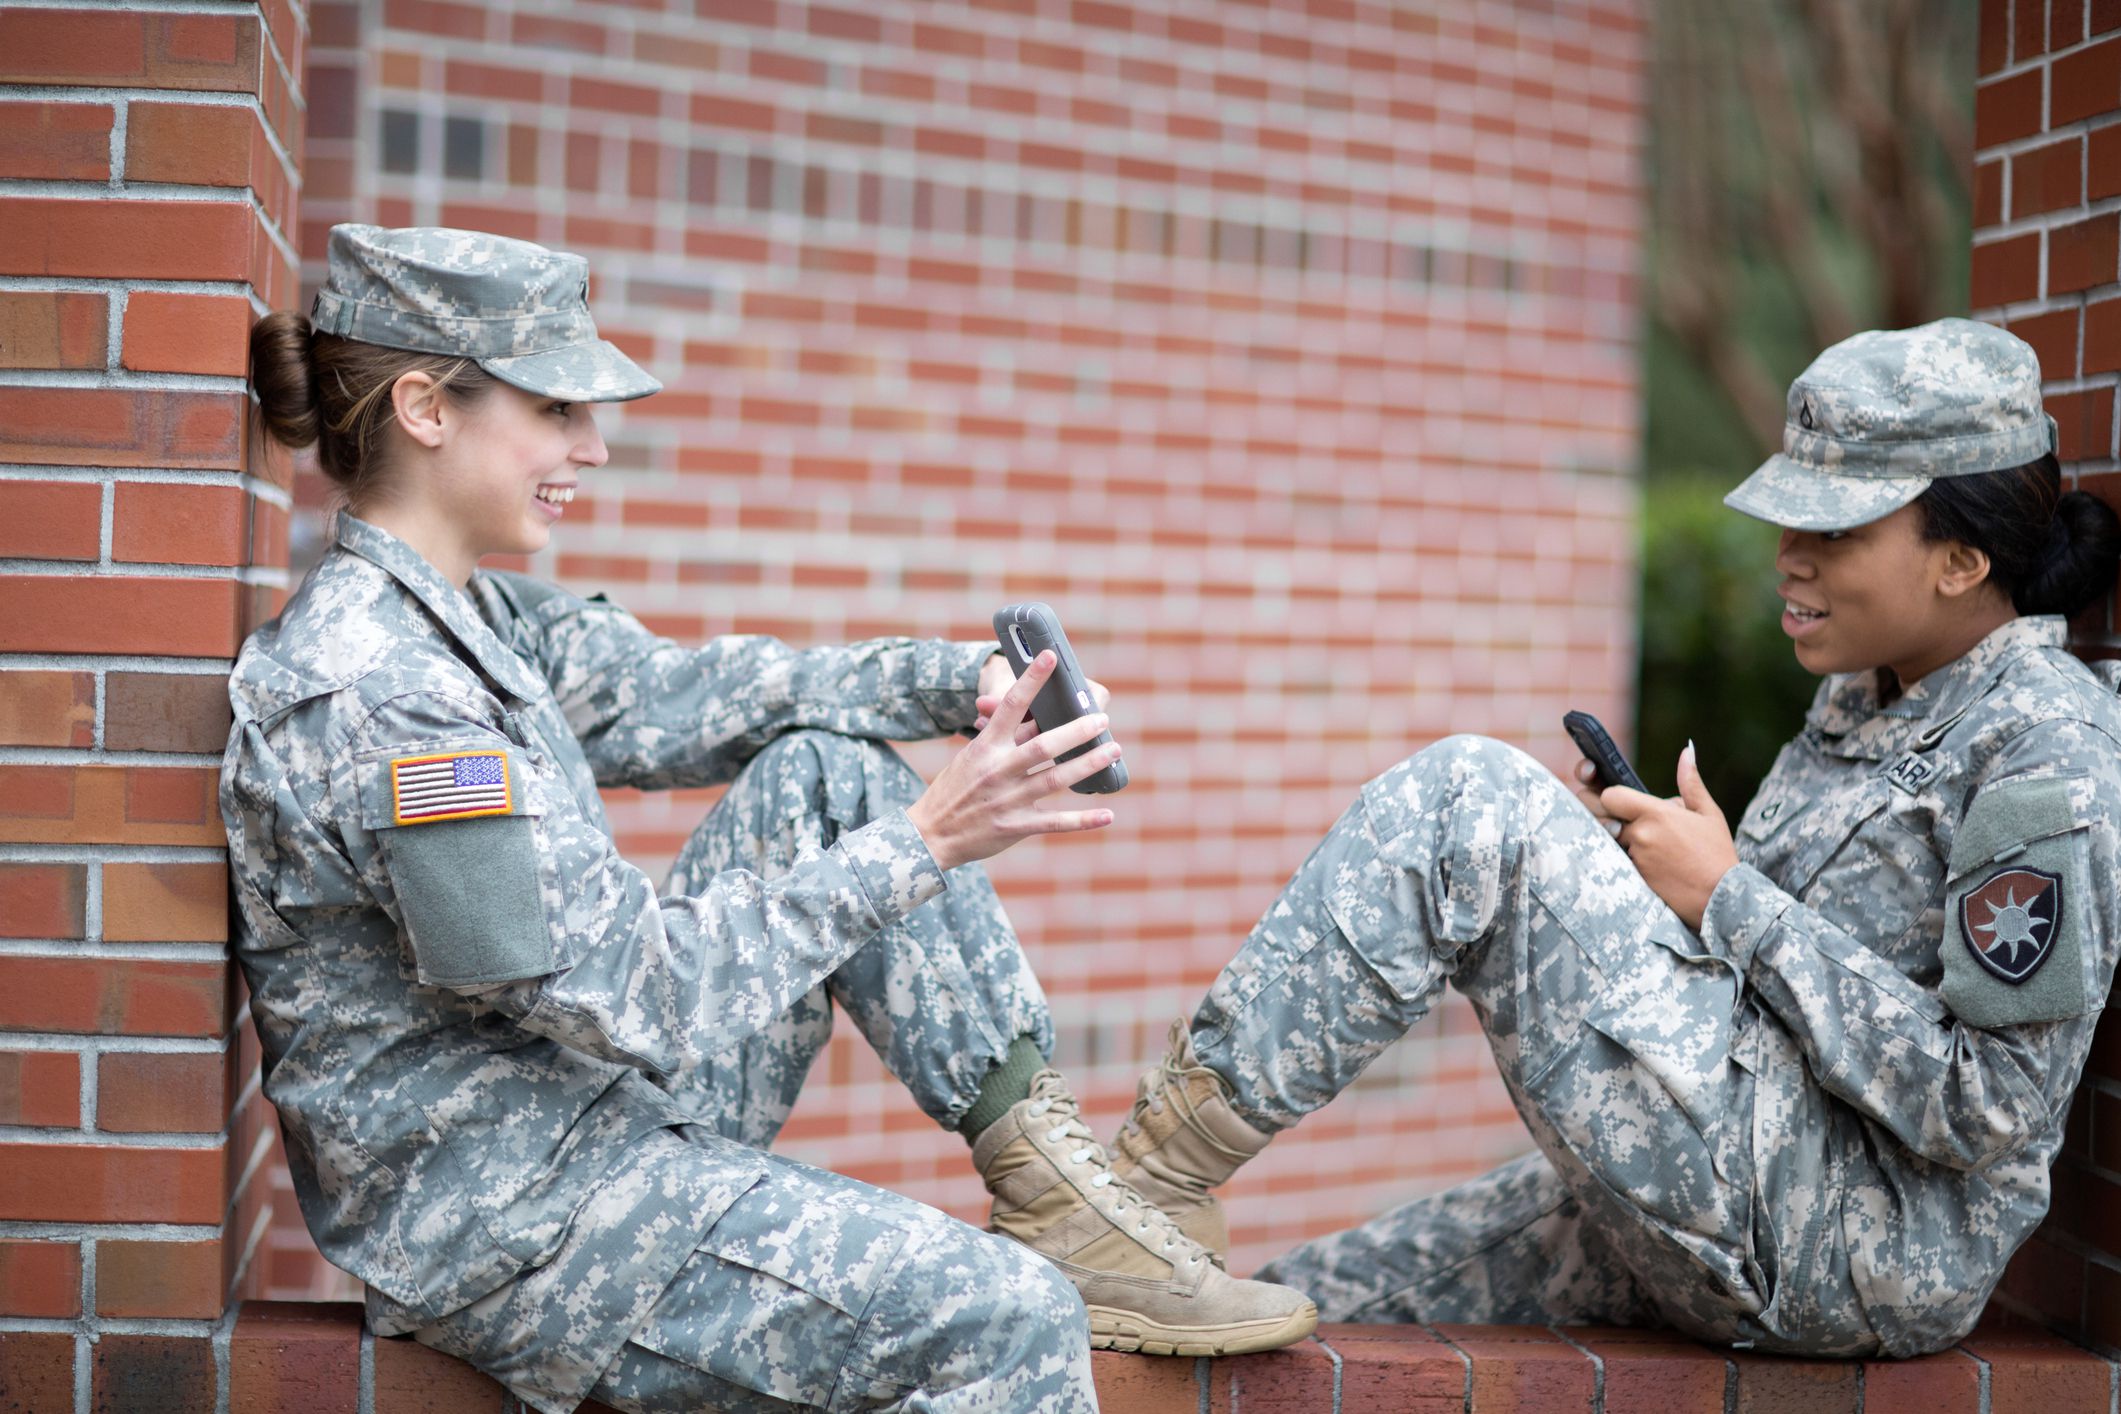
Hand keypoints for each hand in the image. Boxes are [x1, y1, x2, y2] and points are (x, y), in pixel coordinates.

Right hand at [908, 651, 1120, 870]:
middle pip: (1043, 745)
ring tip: (1113, 750)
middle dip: (1076, 731)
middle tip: (1102, 718)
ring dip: (1088, 765)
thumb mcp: (973, 756)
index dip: (1032, 680)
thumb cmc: (956, 788)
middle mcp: (997, 770)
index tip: (1050, 656)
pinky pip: (1055, 822)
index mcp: (985, 746)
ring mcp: (1007, 799)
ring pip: (1055, 779)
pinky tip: (1108, 815)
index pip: (1011, 705)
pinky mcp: (1015, 826)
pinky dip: (1083, 820)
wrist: (931, 833)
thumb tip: (1039, 717)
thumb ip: (1006, 739)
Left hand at [1597, 743, 1737, 930]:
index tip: (1624, 801)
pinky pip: (1617, 861)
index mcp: (1656, 813)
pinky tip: (1647, 862)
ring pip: (1609, 840)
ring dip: (1617, 838)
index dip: (1612, 796)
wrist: (1720, 898)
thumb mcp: (1708, 814)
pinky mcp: (1633, 878)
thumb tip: (1687, 750)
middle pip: (1600, 816)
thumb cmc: (1717, 853)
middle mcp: (1640, 834)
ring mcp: (1634, 858)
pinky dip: (1624, 858)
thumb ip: (1691, 782)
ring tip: (1644, 844)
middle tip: (1621, 819)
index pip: (1610, 795)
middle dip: (1604, 814)